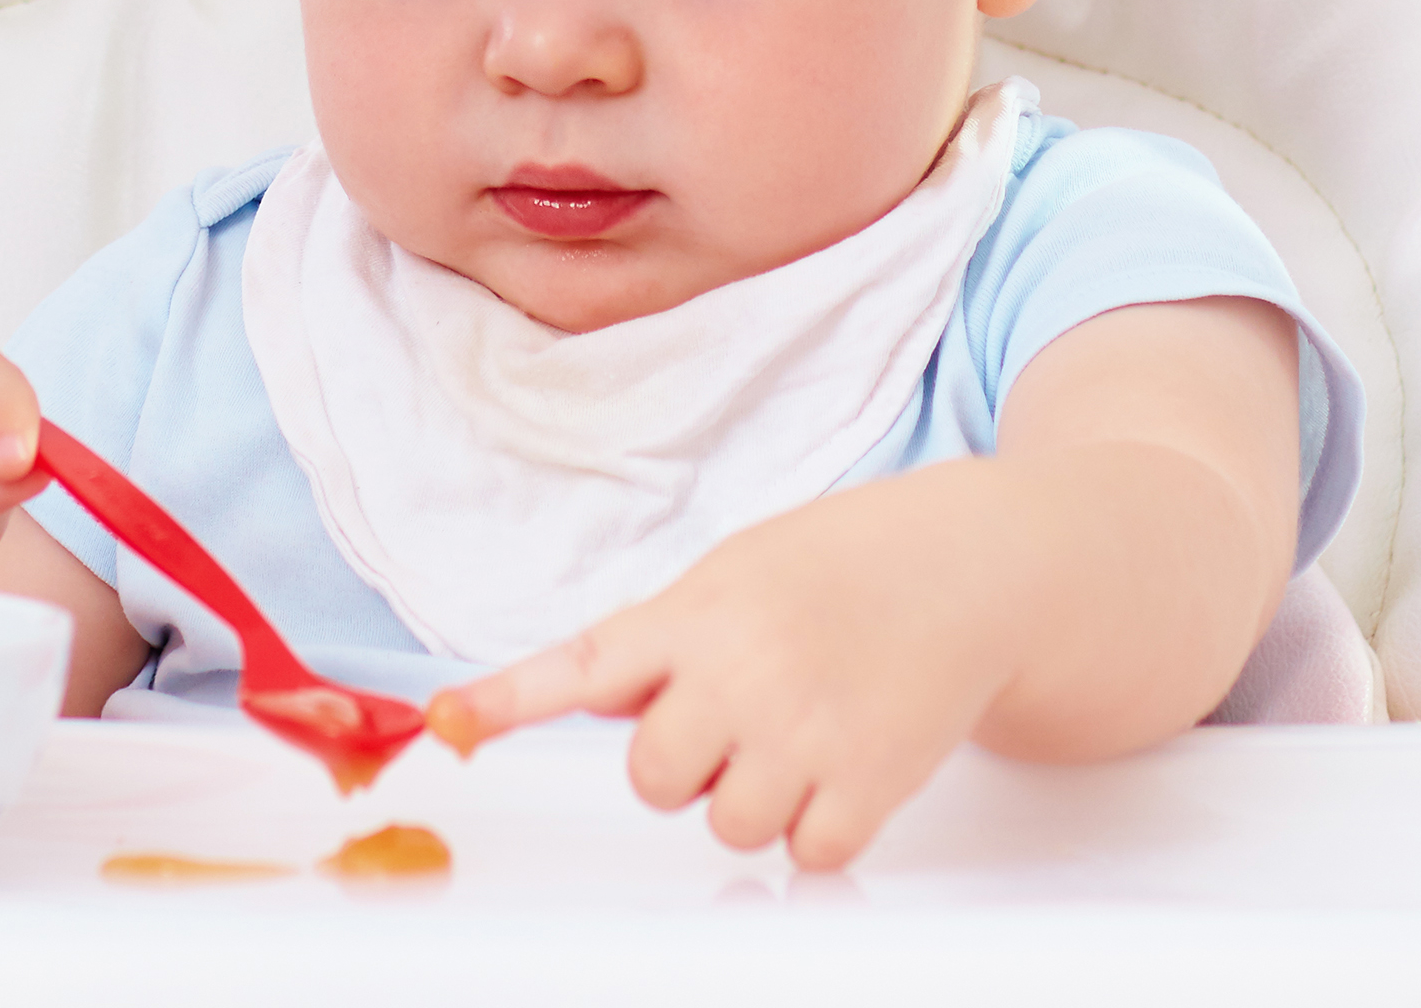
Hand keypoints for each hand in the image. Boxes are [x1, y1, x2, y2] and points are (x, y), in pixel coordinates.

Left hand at [427, 473, 1027, 870]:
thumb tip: (595, 703)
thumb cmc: (842, 566)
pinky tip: (843, 766)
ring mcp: (808, 733)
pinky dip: (819, 827)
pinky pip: (807, 854)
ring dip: (754, 798)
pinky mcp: (871, 782)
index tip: (451, 721)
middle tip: (739, 716)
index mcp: (697, 613)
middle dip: (686, 762)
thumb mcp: (737, 572)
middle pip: (653, 780)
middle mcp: (744, 673)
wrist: (969, 566)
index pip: (583, 663)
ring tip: (801, 732)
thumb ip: (664, 639)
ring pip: (728, 825)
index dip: (508, 698)